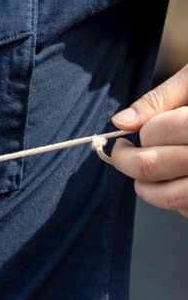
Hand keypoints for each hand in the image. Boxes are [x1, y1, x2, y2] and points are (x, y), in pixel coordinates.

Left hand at [110, 66, 187, 217]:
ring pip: (168, 197)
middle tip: (123, 151)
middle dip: (127, 160)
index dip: (142, 132)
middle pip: (152, 166)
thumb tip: (122, 122)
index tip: (136, 130)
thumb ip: (159, 99)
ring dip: (145, 186)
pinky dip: (174, 200)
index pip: (157, 131)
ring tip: (144, 169)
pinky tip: (178, 180)